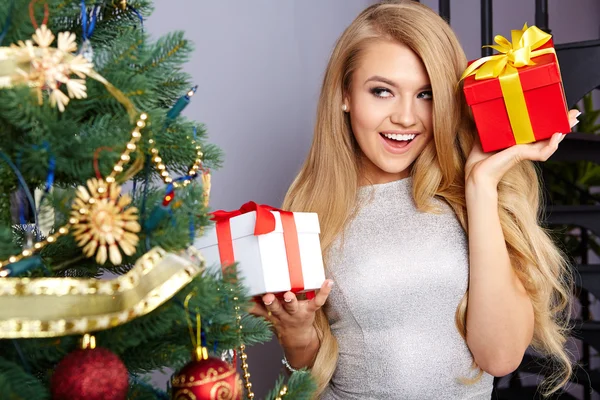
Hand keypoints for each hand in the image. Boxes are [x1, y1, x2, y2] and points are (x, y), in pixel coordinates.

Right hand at [249, 279, 333, 349]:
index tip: (252, 297)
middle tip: (268, 297)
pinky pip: (318, 301)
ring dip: (291, 300)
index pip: (264, 309)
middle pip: (277, 308)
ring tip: (290, 293)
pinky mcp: (310, 310)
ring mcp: (297, 312)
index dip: (258, 305)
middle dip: (272, 303)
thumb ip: (255, 309)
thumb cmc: (282, 320)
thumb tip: (240, 299)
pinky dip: (324, 291)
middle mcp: (284, 314)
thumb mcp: (268, 317)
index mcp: (273, 314)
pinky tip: (328, 282)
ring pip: (293, 306)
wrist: (298, 337)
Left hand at [464, 109, 580, 188]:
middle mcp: (525, 147)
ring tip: (571, 119)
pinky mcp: (524, 156)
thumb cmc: (480, 158)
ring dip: (563, 131)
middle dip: (562, 124)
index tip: (557, 111)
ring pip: (551, 143)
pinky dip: (552, 144)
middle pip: (549, 135)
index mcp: (518, 142)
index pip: (539, 131)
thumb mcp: (487, 135)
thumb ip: (493, 124)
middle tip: (573, 113)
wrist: (476, 172)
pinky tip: (558, 134)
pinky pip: (544, 152)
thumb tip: (489, 109)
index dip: (549, 122)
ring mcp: (526, 153)